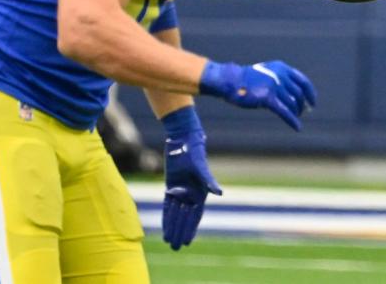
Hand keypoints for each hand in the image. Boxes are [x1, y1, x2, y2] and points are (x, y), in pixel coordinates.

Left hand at [161, 107, 221, 249]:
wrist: (183, 138)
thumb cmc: (194, 150)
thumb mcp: (200, 166)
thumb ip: (209, 181)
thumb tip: (220, 193)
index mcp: (201, 191)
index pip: (195, 216)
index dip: (191, 229)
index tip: (186, 242)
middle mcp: (192, 193)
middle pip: (185, 218)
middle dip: (180, 232)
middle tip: (175, 247)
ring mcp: (181, 190)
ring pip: (176, 213)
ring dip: (173, 227)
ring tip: (169, 241)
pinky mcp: (172, 185)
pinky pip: (168, 205)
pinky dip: (167, 216)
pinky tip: (165, 227)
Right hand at [199, 61, 316, 129]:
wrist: (231, 81)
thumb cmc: (249, 79)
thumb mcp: (268, 73)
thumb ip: (282, 80)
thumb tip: (297, 97)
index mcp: (282, 68)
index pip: (303, 81)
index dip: (310, 93)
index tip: (313, 102)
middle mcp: (280, 75)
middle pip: (298, 94)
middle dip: (301, 105)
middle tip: (300, 112)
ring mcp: (274, 85)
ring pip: (292, 103)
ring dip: (296, 113)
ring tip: (295, 118)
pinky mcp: (267, 98)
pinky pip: (284, 111)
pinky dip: (292, 120)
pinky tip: (297, 127)